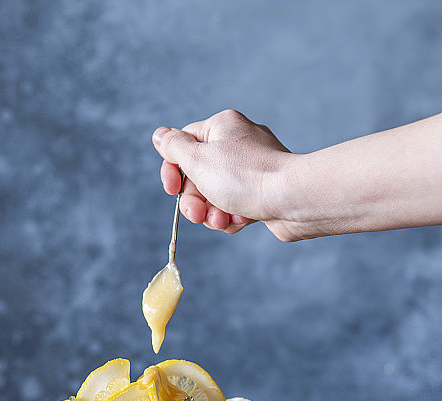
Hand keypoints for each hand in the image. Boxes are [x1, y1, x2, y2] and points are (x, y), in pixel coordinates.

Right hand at [152, 109, 295, 238]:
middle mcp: (238, 144)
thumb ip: (174, 148)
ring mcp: (252, 170)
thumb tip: (160, 136)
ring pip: (217, 195)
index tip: (172, 190)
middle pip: (199, 175)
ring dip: (212, 213)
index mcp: (221, 127)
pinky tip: (240, 221)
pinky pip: (236, 206)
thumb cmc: (245, 177)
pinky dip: (233, 217)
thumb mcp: (198, 159)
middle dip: (195, 200)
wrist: (292, 200)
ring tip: (221, 220)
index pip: (183, 144)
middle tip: (197, 215)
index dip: (172, 170)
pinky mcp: (263, 193)